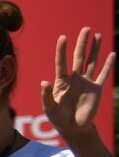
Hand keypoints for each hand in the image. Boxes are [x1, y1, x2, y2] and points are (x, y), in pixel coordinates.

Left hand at [41, 28, 114, 143]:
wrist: (73, 128)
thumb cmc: (58, 118)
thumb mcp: (49, 108)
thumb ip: (46, 96)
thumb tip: (44, 82)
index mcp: (61, 82)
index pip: (61, 62)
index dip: (62, 50)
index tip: (63, 37)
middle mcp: (74, 79)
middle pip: (79, 57)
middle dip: (82, 43)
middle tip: (85, 29)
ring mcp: (86, 82)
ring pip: (92, 62)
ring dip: (95, 49)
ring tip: (97, 35)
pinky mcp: (96, 89)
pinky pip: (103, 74)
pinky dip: (108, 65)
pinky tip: (112, 54)